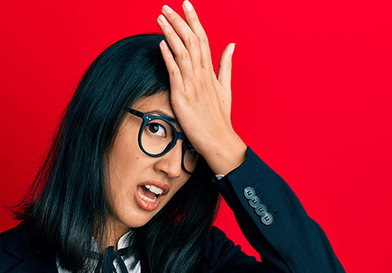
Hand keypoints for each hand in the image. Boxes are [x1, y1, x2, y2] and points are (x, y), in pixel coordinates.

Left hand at [157, 1, 246, 174]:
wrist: (219, 140)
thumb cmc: (219, 117)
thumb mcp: (225, 88)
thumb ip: (225, 65)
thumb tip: (231, 45)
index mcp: (210, 71)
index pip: (202, 38)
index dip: (193, 20)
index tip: (186, 4)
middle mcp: (202, 75)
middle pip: (191, 40)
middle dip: (178, 21)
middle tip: (167, 6)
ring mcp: (193, 85)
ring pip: (182, 52)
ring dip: (170, 33)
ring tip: (160, 18)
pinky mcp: (183, 97)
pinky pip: (175, 73)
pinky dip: (168, 57)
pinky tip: (161, 44)